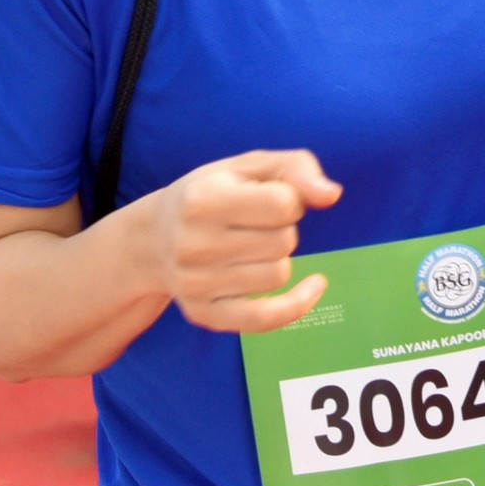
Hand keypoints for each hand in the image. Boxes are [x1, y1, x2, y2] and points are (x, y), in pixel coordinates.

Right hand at [144, 149, 342, 332]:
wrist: (153, 239)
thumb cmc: (211, 194)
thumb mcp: (247, 167)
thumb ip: (295, 168)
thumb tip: (332, 195)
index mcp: (203, 198)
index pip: (283, 204)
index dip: (289, 199)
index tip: (270, 198)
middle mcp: (194, 244)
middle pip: (283, 242)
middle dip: (283, 230)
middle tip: (256, 225)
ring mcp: (196, 284)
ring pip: (279, 275)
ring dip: (278, 259)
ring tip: (251, 248)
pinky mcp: (204, 314)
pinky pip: (267, 319)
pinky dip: (298, 304)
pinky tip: (314, 286)